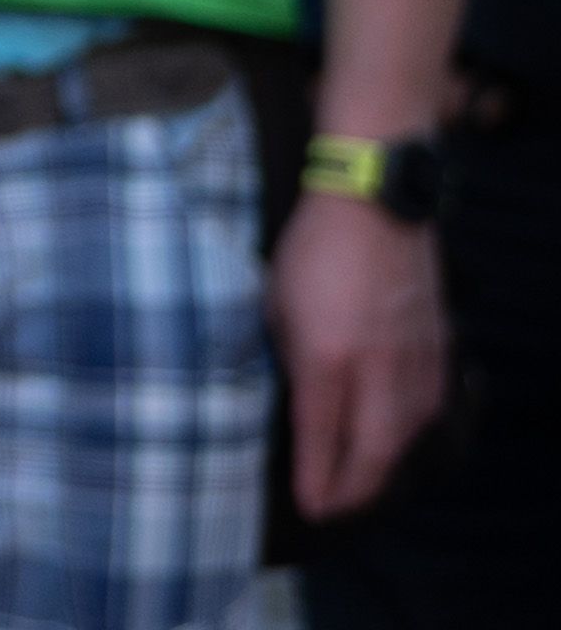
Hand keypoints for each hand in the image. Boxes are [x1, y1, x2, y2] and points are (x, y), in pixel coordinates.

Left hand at [275, 186, 446, 515]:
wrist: (375, 206)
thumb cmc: (313, 250)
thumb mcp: (277, 302)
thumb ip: (288, 355)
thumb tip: (296, 398)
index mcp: (327, 353)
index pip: (321, 434)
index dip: (316, 477)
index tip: (309, 505)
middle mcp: (377, 366)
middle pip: (373, 451)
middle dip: (352, 490)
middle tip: (331, 508)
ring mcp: (414, 360)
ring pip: (405, 437)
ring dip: (381, 468)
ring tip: (357, 486)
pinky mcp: (438, 351)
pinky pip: (426, 411)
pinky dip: (407, 437)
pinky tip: (390, 444)